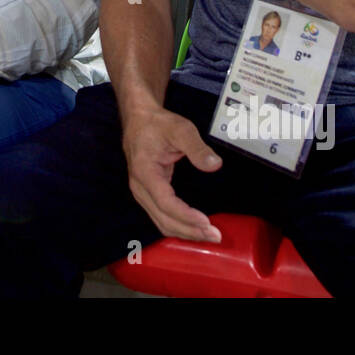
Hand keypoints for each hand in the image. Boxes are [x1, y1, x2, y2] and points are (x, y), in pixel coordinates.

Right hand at [122, 106, 222, 241]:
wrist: (139, 119)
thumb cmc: (157, 124)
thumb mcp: (180, 129)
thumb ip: (197, 148)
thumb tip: (214, 165)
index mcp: (145, 172)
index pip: (165, 202)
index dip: (185, 216)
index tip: (206, 222)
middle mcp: (140, 187)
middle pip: (163, 218)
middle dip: (190, 230)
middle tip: (215, 235)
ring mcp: (141, 193)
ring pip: (162, 222)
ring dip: (185, 232)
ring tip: (208, 235)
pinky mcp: (147, 194)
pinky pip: (161, 217)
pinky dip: (178, 226)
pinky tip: (194, 229)